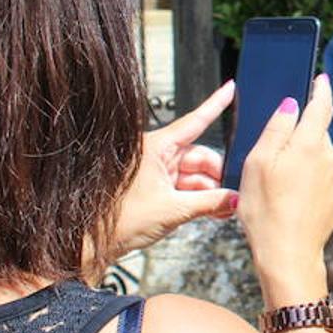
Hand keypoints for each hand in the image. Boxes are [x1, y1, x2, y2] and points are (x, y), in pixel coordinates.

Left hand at [90, 82, 238, 274]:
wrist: (96, 243)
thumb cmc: (122, 221)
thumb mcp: (173, 210)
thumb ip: (210, 202)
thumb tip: (236, 199)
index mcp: (155, 147)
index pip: (195, 121)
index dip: (215, 105)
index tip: (230, 88)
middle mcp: (155, 154)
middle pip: (198, 155)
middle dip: (217, 174)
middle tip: (232, 193)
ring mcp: (154, 170)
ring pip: (193, 172)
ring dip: (209, 190)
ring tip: (223, 208)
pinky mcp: (154, 186)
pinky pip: (184, 185)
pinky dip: (198, 197)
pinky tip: (213, 210)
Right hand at [238, 74, 332, 303]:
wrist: (287, 254)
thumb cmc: (265, 209)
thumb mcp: (258, 163)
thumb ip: (277, 129)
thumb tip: (291, 105)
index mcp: (310, 144)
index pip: (321, 107)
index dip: (320, 90)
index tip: (320, 79)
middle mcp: (331, 158)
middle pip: (317, 136)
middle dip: (300, 140)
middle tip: (275, 161)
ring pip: (321, 161)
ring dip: (305, 166)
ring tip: (282, 189)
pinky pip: (327, 182)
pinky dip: (313, 186)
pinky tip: (296, 202)